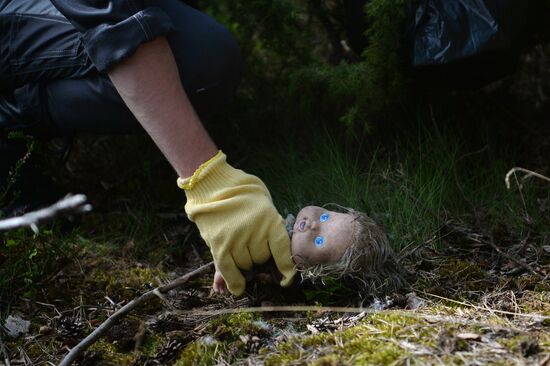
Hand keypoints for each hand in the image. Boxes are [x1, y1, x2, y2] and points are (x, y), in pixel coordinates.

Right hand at [178, 151, 295, 295]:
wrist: (213, 183)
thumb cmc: (243, 194)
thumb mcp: (263, 205)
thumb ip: (269, 228)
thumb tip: (276, 257)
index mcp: (270, 219)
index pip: (283, 251)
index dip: (287, 268)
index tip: (287, 279)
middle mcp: (254, 231)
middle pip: (262, 259)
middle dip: (260, 257)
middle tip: (251, 244)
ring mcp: (236, 239)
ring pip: (246, 265)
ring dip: (245, 263)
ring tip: (239, 246)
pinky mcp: (218, 244)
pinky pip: (228, 270)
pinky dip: (233, 281)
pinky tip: (237, 289)